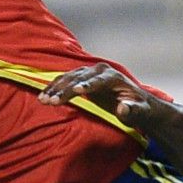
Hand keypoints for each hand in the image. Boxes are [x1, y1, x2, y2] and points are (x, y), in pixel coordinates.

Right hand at [40, 63, 166, 127]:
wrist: (134, 103)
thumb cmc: (138, 109)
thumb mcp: (139, 111)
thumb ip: (133, 110)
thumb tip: (123, 108)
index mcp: (113, 77)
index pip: (98, 80)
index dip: (88, 85)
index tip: (76, 91)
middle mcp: (100, 71)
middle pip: (79, 78)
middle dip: (65, 90)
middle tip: (52, 101)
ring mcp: (89, 73)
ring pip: (69, 78)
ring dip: (55, 89)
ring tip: (43, 100)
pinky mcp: (81, 78)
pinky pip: (65, 81)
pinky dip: (54, 88)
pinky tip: (44, 96)